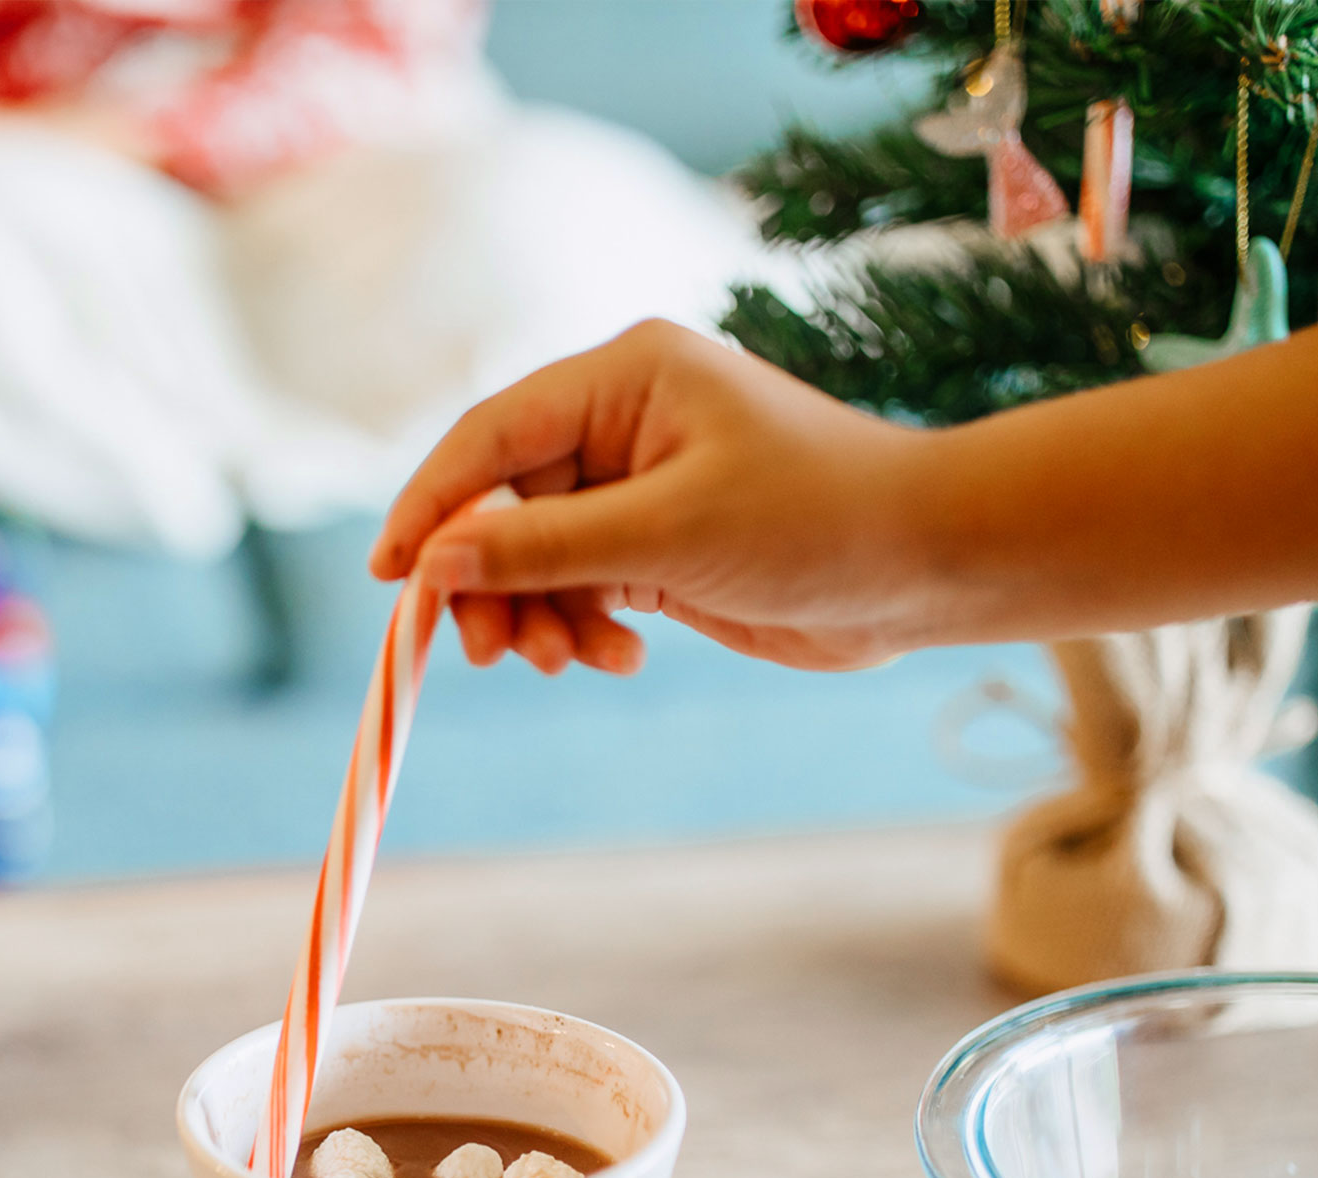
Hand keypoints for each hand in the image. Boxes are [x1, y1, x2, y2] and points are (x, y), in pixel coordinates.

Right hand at [370, 321, 934, 676]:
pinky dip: (584, 628)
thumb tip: (434, 562)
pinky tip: (624, 656)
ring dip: (539, 616)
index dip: (430, 505)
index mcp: (623, 378)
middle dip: (493, 583)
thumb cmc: (816, 522)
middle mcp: (622, 422)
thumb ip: (545, 549)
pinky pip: (581, 587)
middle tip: (493, 654)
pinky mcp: (659, 545)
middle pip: (503, 505)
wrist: (927, 567)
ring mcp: (639, 485)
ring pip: (537, 557)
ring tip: (568, 660)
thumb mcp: (669, 536)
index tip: (390, 579)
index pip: (489, 437)